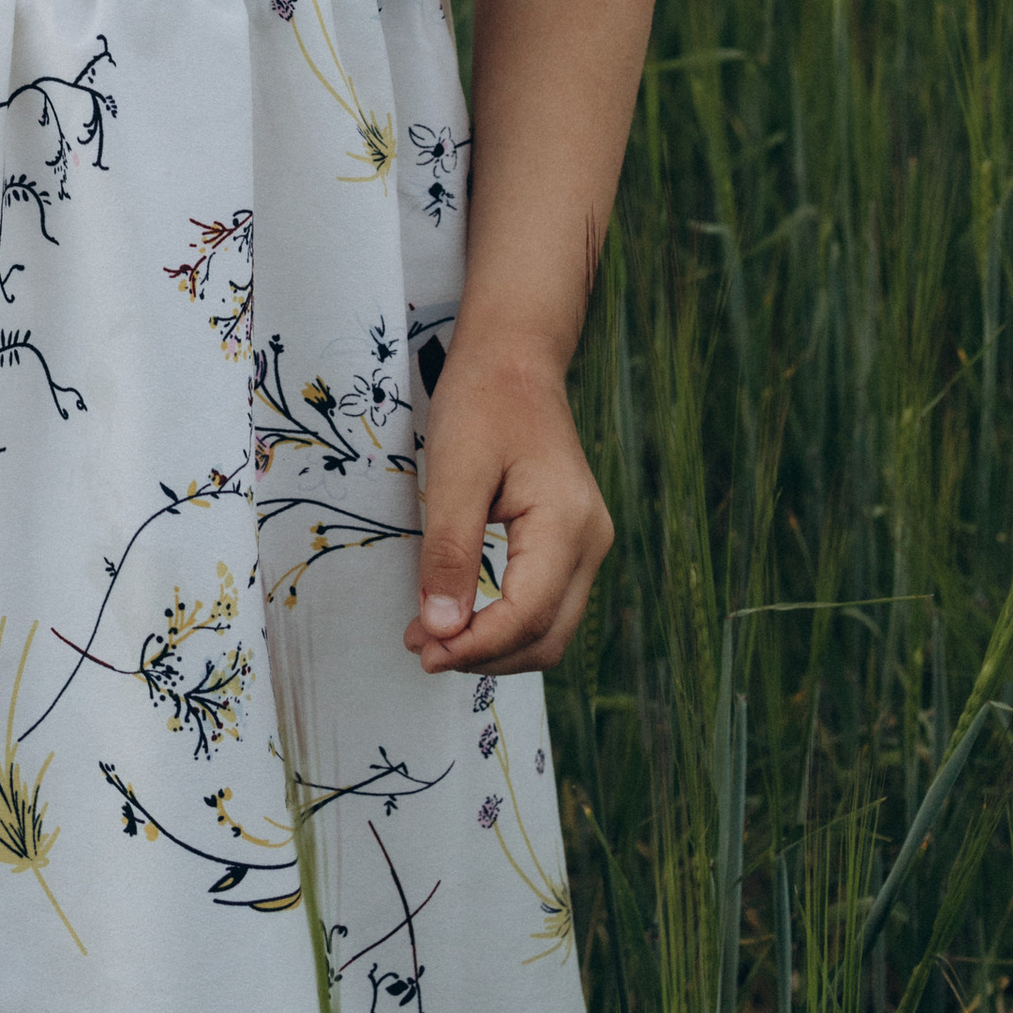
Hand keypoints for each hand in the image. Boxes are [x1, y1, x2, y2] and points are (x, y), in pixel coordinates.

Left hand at [405, 339, 613, 677]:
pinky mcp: (572, 542)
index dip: (474, 646)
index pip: (528, 617)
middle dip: (485, 655)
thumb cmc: (483, 401)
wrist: (515, 357)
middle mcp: (591, 542)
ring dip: (495, 646)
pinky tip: (463, 615)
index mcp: (567, 525)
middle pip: (547, 637)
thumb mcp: (454, 471)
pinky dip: (507, 623)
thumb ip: (450, 553)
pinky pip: (547, 603)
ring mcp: (588, 543)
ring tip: (433, 638)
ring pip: (551, 628)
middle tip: (421, 649)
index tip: (422, 650)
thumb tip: (442, 632)